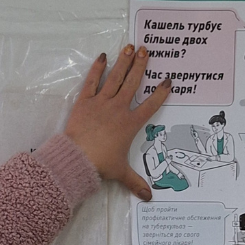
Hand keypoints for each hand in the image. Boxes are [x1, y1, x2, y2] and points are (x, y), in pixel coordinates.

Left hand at [64, 45, 171, 200]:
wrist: (77, 159)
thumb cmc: (100, 165)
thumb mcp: (120, 173)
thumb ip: (135, 182)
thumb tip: (148, 197)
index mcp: (130, 124)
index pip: (150, 106)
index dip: (160, 94)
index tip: (168, 82)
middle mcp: (118, 109)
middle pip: (133, 83)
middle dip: (141, 66)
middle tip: (146, 50)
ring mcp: (101, 103)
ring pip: (115, 77)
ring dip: (124, 61)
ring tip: (130, 46)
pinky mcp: (84, 101)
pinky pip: (92, 81)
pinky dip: (97, 68)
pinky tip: (102, 56)